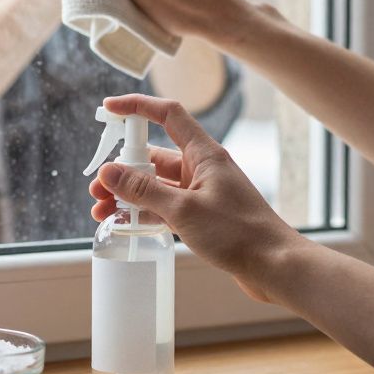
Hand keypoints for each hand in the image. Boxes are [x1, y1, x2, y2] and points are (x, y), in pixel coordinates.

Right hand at [88, 93, 307, 303]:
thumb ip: (143, 190)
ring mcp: (202, 193)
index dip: (138, 107)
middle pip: (154, 157)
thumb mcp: (183, 210)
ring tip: (102, 212)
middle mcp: (203, 169)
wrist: (275, 266)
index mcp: (204, 154)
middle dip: (122, 170)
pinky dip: (144, 213)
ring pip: (156, 186)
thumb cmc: (239, 233)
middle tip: (98, 188)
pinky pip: (165, 207)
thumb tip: (108, 172)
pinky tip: (125, 224)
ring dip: (129, 196)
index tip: (110, 109)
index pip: (168, 115)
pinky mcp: (202, 216)